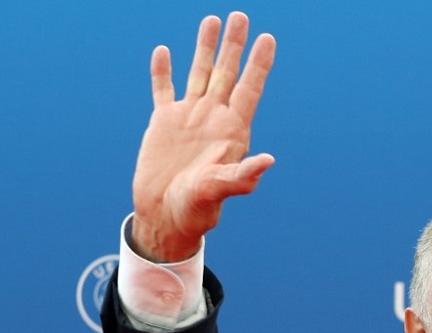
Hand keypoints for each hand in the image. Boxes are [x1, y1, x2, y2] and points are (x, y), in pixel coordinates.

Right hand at [131, 12, 276, 261]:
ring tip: (212, 20)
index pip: (249, 89)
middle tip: (241, 15)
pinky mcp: (164, 123)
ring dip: (205, 47)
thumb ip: (243, 175)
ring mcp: (189, 118)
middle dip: (234, 45)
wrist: (166, 214)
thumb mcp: (221, 190)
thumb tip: (268, 160)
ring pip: (199, 74)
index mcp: (232, 131)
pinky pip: (164, 90)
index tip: (268, 39)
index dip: (258, 64)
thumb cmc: (198, 208)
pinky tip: (165, 51)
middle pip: (227, 73)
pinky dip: (163, 71)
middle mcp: (214, 119)